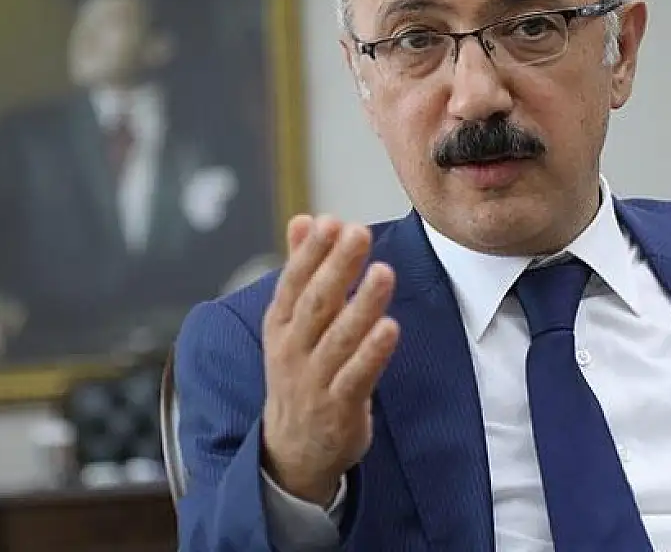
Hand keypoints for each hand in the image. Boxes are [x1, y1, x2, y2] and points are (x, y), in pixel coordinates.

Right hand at [261, 214, 400, 506]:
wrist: (292, 451)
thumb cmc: (299, 372)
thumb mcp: (290, 323)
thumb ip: (300, 270)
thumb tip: (304, 219)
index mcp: (280, 324)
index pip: (294, 282)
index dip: (312, 252)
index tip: (332, 221)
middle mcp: (293, 350)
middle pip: (316, 303)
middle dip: (338, 266)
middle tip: (359, 233)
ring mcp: (314, 380)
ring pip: (339, 338)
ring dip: (362, 304)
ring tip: (383, 272)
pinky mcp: (339, 407)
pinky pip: (356, 376)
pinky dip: (372, 352)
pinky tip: (390, 327)